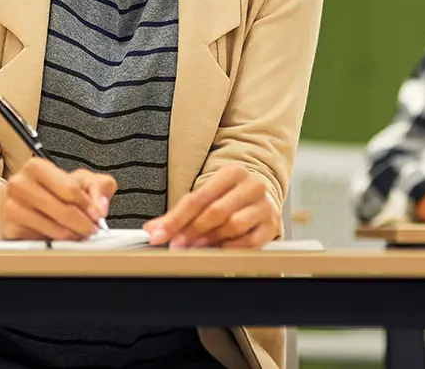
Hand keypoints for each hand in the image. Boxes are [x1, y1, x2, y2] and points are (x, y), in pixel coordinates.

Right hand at [0, 158, 114, 239]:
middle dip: (85, 224)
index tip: (99, 216)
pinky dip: (58, 243)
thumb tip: (101, 207)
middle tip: (92, 229)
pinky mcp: (11, 229)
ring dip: (74, 236)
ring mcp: (12, 208)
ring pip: (56, 230)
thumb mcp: (76, 180)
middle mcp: (20, 185)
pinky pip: (44, 242)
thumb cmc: (49, 191)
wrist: (17, 204)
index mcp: (36, 167)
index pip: (71, 189)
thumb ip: (97, 186)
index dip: (90, 206)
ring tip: (79, 234)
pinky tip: (62, 239)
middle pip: (64, 211)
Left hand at [145, 164, 279, 248]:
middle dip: (192, 231)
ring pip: (234, 225)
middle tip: (177, 246)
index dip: (176, 219)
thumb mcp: (206, 198)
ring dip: (211, 240)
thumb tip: (152, 230)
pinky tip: (219, 251)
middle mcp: (251, 186)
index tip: (161, 235)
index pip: (198, 198)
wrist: (262, 198)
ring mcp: (264, 205)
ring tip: (195, 248)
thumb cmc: (229, 198)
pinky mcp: (272, 225)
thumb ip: (179, 214)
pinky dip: (232, 248)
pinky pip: (251, 241)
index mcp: (232, 173)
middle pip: (216, 211)